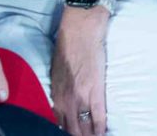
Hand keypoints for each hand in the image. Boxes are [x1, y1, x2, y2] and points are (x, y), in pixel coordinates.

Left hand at [51, 7, 108, 135]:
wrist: (80, 30)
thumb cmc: (67, 47)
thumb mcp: (55, 72)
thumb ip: (58, 91)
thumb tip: (60, 104)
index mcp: (54, 95)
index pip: (56, 123)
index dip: (63, 133)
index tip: (70, 135)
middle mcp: (64, 100)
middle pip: (70, 129)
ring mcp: (80, 97)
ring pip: (83, 126)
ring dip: (88, 135)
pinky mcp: (95, 90)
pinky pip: (97, 116)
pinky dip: (100, 127)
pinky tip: (103, 133)